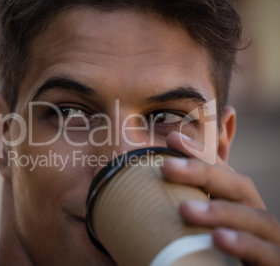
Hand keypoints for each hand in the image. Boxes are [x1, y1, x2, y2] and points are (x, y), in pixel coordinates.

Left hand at [161, 132, 279, 265]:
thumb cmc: (215, 255)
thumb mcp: (196, 231)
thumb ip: (182, 210)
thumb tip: (129, 203)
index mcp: (238, 205)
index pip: (221, 173)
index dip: (199, 154)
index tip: (171, 140)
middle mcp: (256, 217)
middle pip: (238, 187)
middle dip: (204, 172)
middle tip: (167, 167)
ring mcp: (271, 240)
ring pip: (255, 218)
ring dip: (219, 210)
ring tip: (185, 209)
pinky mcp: (275, 263)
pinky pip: (266, 252)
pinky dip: (243, 243)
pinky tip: (218, 239)